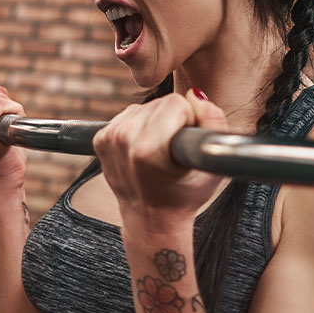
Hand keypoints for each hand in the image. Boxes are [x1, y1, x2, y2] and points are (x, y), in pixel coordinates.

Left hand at [92, 90, 228, 223]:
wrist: (151, 218)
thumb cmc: (185, 195)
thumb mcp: (211, 168)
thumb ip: (213, 124)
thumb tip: (195, 94)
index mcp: (147, 149)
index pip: (176, 103)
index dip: (189, 120)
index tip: (186, 144)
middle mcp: (123, 141)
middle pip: (159, 101)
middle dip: (173, 119)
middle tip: (173, 149)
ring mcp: (109, 139)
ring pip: (143, 106)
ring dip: (155, 121)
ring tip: (159, 150)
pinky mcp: (100, 138)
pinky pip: (128, 114)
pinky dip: (139, 125)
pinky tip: (144, 148)